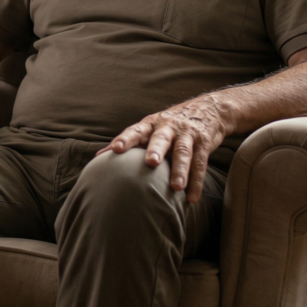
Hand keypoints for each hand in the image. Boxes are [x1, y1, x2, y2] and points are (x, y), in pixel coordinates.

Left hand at [98, 94, 231, 203]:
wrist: (209, 108)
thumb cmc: (169, 125)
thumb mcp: (149, 128)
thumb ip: (127, 143)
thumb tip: (98, 157)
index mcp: (151, 124)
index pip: (136, 131)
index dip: (125, 139)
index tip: (115, 149)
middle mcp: (168, 127)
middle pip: (161, 138)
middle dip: (155, 150)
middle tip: (150, 163)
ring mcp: (187, 134)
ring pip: (183, 152)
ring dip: (180, 170)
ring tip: (176, 187)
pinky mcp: (204, 143)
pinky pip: (200, 163)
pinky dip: (197, 181)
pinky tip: (192, 198)